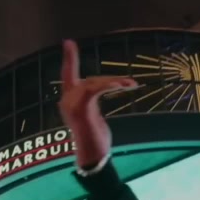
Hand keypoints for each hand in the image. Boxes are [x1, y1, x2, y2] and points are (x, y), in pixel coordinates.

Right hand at [58, 40, 137, 168]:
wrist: (93, 157)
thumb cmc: (96, 141)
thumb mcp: (94, 118)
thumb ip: (92, 104)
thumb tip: (100, 92)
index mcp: (69, 101)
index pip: (67, 75)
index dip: (69, 59)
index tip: (68, 42)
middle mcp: (67, 100)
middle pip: (90, 80)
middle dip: (112, 80)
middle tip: (132, 83)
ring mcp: (71, 104)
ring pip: (94, 83)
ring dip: (115, 83)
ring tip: (132, 85)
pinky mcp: (81, 108)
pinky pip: (95, 89)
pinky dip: (109, 85)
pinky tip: (123, 85)